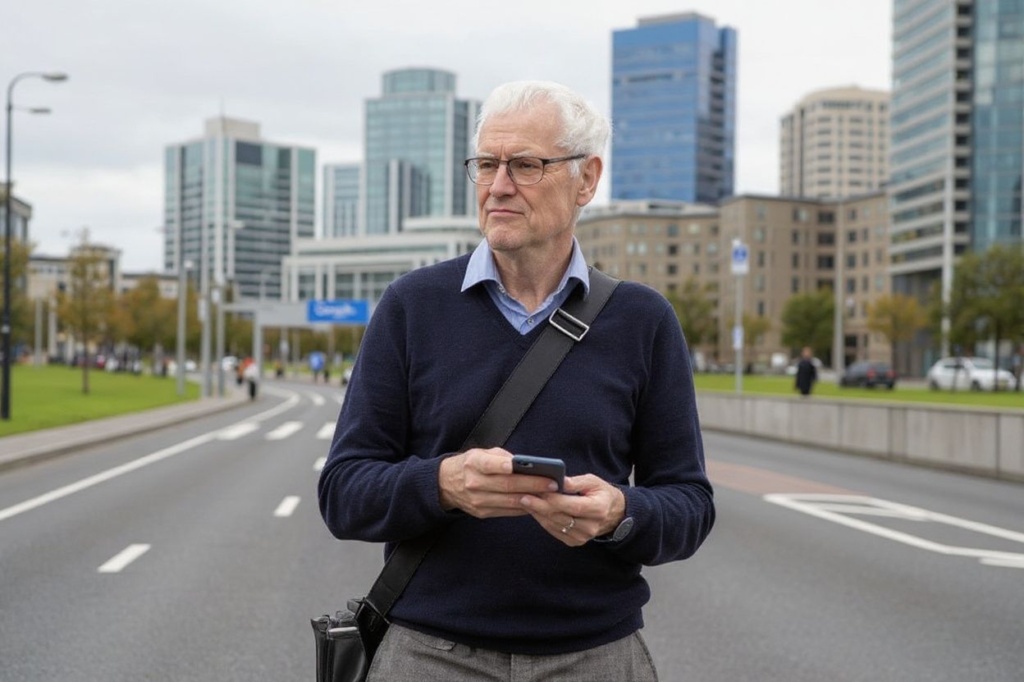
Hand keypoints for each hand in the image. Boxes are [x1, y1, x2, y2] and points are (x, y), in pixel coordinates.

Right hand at [438, 448, 557, 517]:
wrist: (445, 484)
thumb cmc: (470, 464)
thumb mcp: (480, 453)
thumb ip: (502, 457)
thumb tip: (527, 465)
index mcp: (473, 463)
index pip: (488, 464)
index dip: (502, 465)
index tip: (517, 465)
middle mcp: (474, 483)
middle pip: (506, 485)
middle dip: (532, 484)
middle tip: (553, 483)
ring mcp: (478, 501)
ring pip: (510, 501)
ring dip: (533, 498)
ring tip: (551, 494)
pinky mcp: (482, 513)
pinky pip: (507, 511)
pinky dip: (524, 507)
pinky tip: (538, 502)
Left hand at [518, 474, 625, 546]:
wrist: (613, 514)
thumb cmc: (601, 493)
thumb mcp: (593, 481)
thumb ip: (575, 482)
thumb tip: (558, 480)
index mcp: (597, 509)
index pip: (571, 506)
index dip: (553, 499)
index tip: (537, 490)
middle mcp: (590, 526)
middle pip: (559, 516)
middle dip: (539, 506)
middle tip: (523, 495)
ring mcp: (582, 537)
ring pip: (554, 525)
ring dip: (538, 513)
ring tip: (525, 501)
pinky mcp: (575, 542)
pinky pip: (554, 531)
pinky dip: (543, 521)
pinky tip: (534, 511)